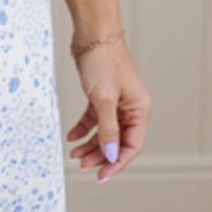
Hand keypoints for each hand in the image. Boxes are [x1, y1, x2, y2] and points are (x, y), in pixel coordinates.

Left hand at [66, 37, 150, 180]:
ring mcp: (116, 103)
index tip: (101, 176)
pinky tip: (72, 136)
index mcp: (139, 109)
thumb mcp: (104, 99)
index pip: (132, 145)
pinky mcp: (101, 97)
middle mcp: (130, 108)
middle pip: (117, 142)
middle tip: (82, 166)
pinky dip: (83, 129)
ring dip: (91, 145)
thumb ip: (108, 130)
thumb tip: (111, 155)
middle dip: (100, 156)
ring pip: (105, 133)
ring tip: (74, 154)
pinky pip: (94, 120)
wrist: (92, 35)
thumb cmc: (103, 61)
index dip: (117, 163)